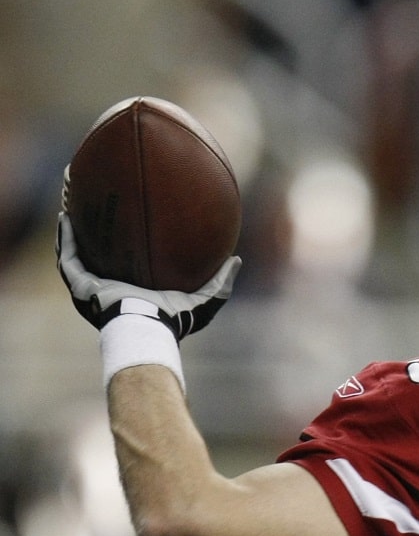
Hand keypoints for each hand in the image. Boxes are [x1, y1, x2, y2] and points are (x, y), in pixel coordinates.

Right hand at [56, 211, 240, 339]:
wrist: (148, 328)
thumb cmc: (176, 320)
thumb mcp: (205, 299)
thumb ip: (222, 281)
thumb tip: (237, 259)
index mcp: (135, 292)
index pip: (128, 268)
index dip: (127, 249)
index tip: (131, 226)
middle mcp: (110, 290)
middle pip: (98, 258)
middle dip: (95, 236)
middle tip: (98, 211)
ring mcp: (92, 289)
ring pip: (76, 256)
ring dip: (72, 233)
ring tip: (70, 207)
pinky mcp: (81, 287)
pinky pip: (68, 259)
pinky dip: (66, 238)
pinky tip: (66, 217)